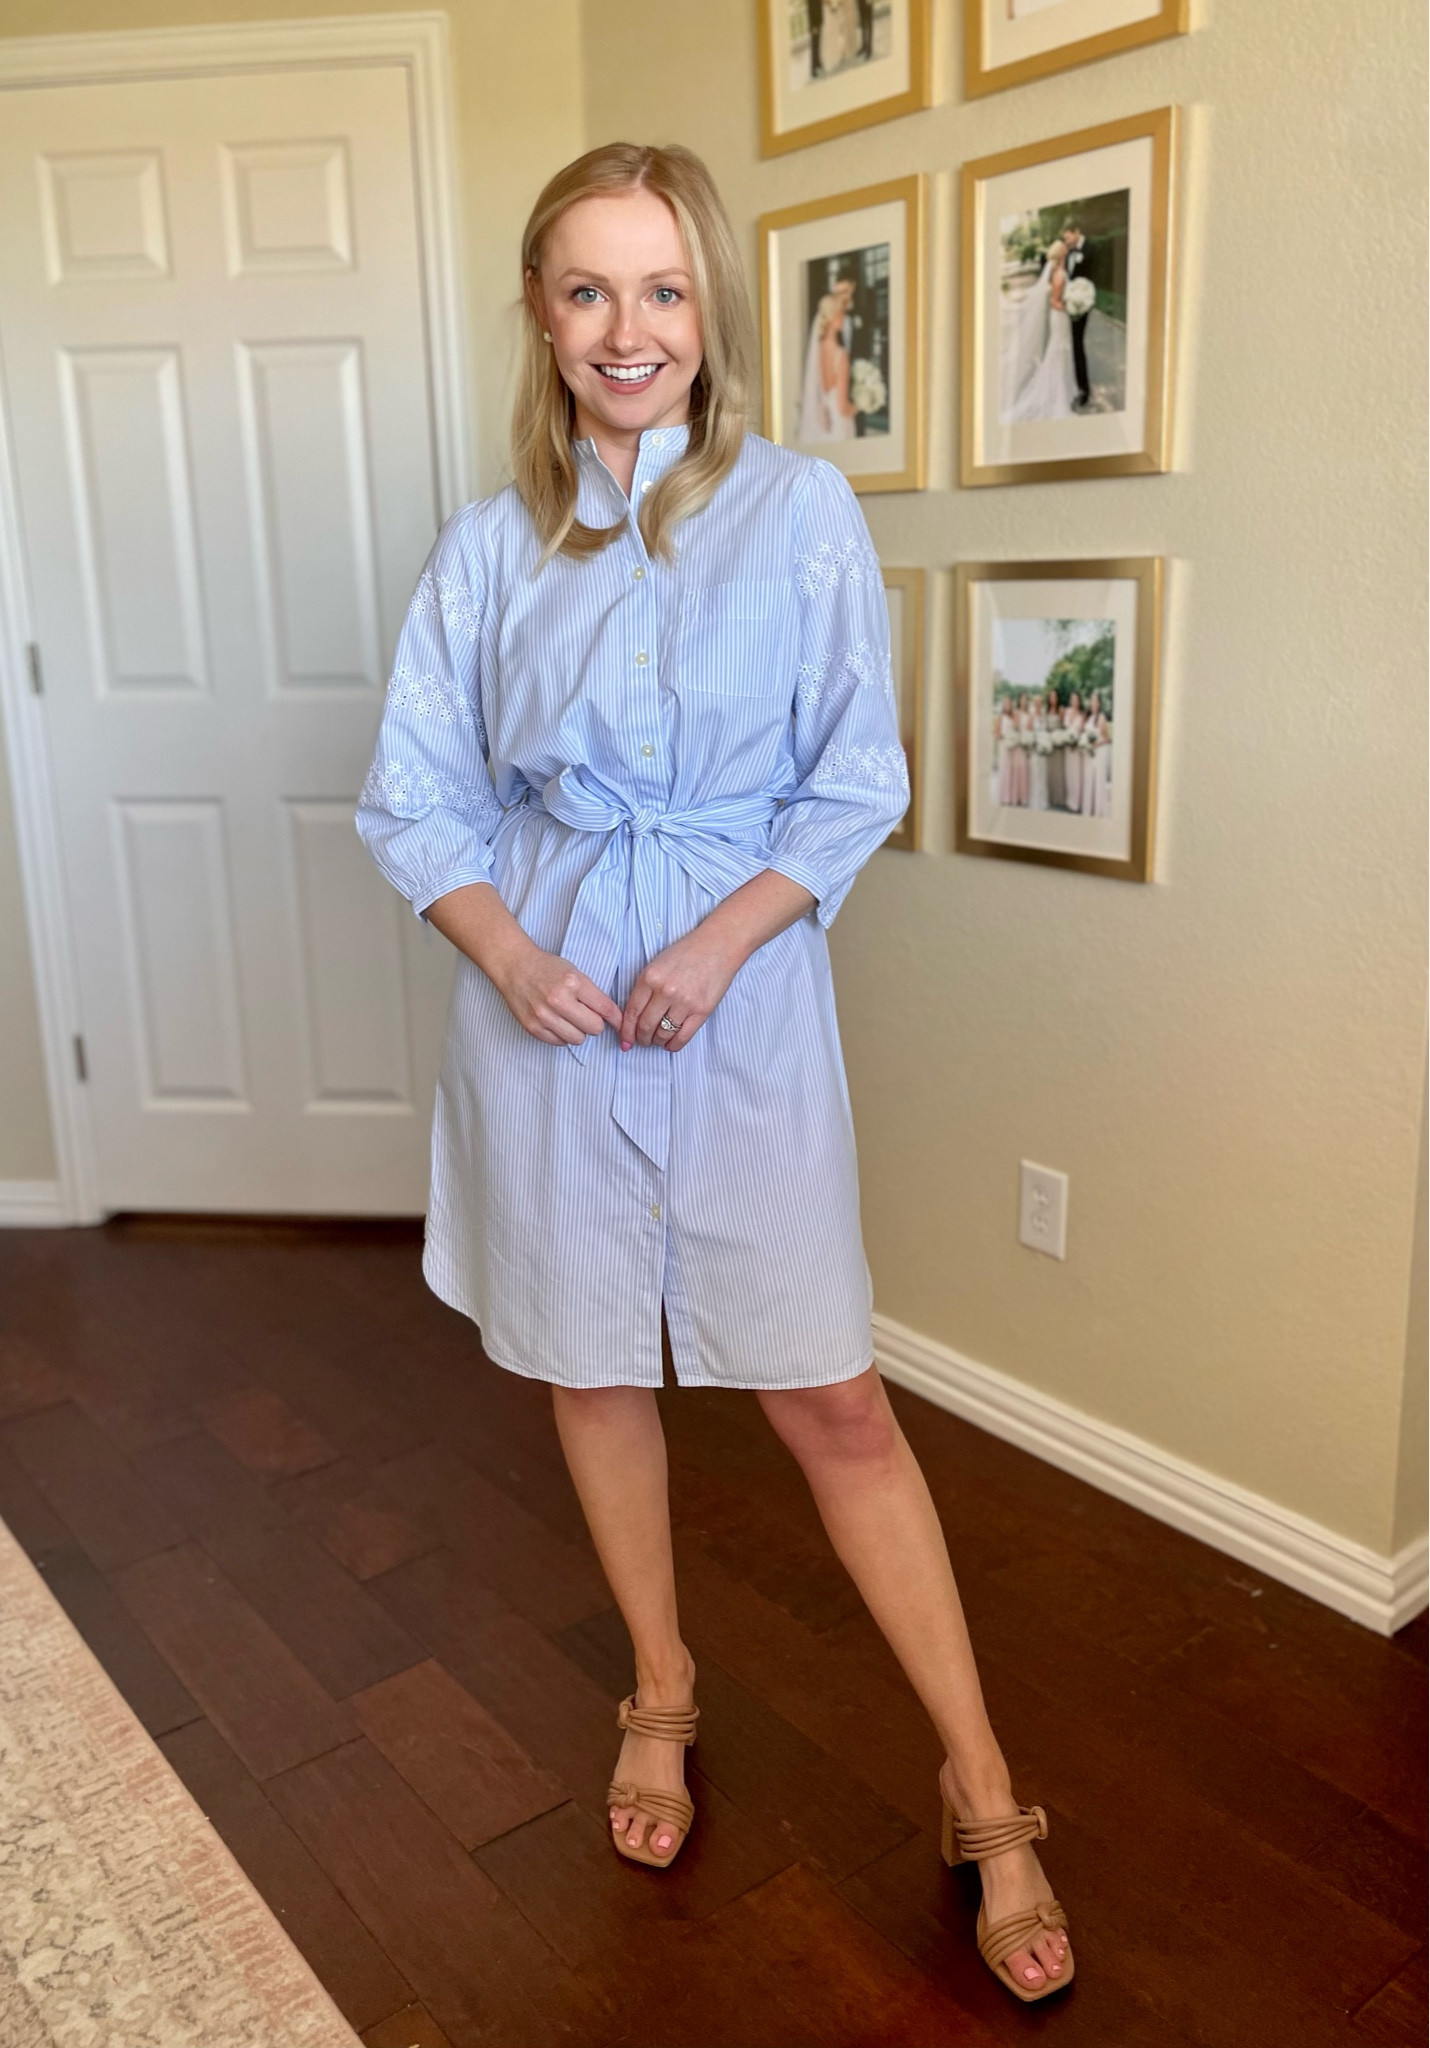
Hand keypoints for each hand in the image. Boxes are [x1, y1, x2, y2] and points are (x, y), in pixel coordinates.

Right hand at [490, 939, 622, 1046]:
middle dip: (595, 1023)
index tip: (618, 1022)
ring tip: (570, 1018)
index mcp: (573, 983)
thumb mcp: (575, 973)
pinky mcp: (533, 1027)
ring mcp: (544, 1016)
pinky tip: (557, 1022)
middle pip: (594, 1028)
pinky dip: (562, 1035)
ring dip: (578, 1031)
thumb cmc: (547, 968)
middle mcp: (558, 1000)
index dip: (615, 1018)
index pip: (605, 1008)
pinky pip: (559, 1042)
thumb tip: (612, 1017)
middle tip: (587, 1015)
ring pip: (578, 1039)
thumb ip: (592, 994)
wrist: (514, 967)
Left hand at [620, 927, 744, 1052]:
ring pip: (663, 1034)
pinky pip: (682, 1037)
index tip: (626, 1040)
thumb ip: (645, 988)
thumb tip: (634, 1017)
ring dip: (657, 1042)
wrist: (718, 946)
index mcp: (650, 977)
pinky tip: (670, 1044)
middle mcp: (665, 991)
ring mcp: (684, 1002)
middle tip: (642, 1041)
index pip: (632, 1012)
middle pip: (646, 1026)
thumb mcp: (657, 964)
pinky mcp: (701, 1010)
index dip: (627, 1031)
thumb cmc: (687, 953)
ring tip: (657, 1040)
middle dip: (641, 1038)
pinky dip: (673, 1045)